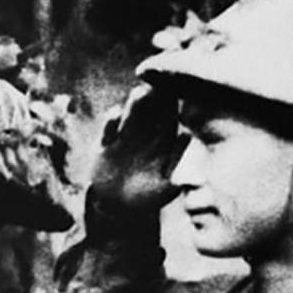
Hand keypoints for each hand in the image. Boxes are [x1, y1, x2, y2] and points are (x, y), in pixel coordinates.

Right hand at [91, 83, 180, 209]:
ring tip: (138, 93)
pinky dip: (110, 123)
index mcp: (162, 141)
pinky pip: (107, 132)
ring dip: (133, 106)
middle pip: (149, 113)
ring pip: (129, 118)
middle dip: (153, 99)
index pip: (169, 119)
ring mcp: (123, 138)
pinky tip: (115, 114)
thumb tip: (187, 137)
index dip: (172, 107)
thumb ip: (176, 162)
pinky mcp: (105, 146)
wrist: (121, 207)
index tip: (176, 94)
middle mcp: (143, 135)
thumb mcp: (166, 185)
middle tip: (158, 85)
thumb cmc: (149, 196)